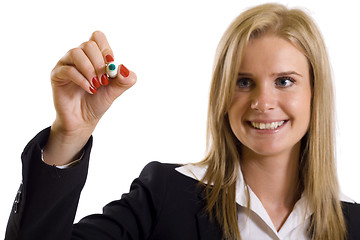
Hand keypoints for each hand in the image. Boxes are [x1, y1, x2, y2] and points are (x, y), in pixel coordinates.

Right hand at [43, 31, 136, 164]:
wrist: (84, 119)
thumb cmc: (98, 101)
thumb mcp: (116, 91)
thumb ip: (125, 80)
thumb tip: (124, 69)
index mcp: (93, 55)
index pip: (97, 37)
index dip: (106, 49)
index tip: (110, 65)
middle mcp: (79, 56)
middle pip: (88, 44)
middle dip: (99, 63)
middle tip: (104, 80)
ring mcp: (66, 64)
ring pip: (76, 53)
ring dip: (90, 70)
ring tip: (96, 85)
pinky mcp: (57, 75)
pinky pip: (68, 70)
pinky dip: (82, 80)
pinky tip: (89, 90)